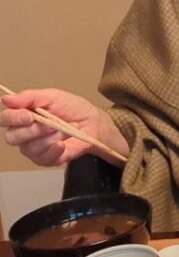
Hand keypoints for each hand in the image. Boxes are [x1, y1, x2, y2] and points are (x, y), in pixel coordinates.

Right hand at [0, 88, 125, 165]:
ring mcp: (33, 148)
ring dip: (50, 137)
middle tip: (52, 124)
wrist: (92, 123)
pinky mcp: (45, 160)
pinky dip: (55, 150)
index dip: (14, 118)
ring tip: (64, 130)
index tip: (29, 116)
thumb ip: (29, 97)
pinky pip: (42, 158)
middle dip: (34, 130)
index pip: (5, 119)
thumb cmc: (72, 108)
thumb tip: (6, 99)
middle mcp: (23, 134)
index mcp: (22, 116)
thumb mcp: (52, 96)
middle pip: (12, 137)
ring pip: (30, 148)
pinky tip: (63, 143)